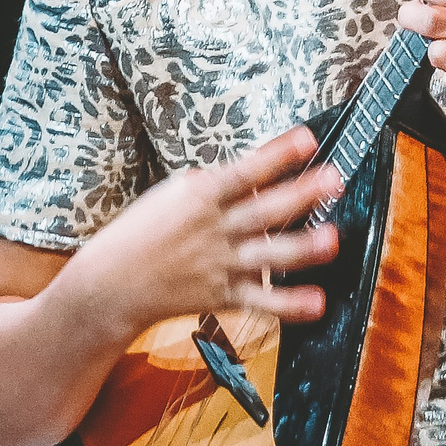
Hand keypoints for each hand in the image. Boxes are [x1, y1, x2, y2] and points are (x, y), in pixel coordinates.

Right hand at [73, 127, 339, 341]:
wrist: (110, 284)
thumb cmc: (142, 231)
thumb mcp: (171, 194)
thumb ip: (214, 183)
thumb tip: (254, 169)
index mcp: (200, 196)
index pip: (244, 172)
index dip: (276, 155)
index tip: (307, 139)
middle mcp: (214, 229)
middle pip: (264, 210)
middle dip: (302, 194)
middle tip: (334, 179)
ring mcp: (220, 264)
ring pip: (268, 255)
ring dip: (302, 248)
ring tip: (332, 239)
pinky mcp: (223, 296)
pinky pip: (261, 302)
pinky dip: (289, 305)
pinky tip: (318, 302)